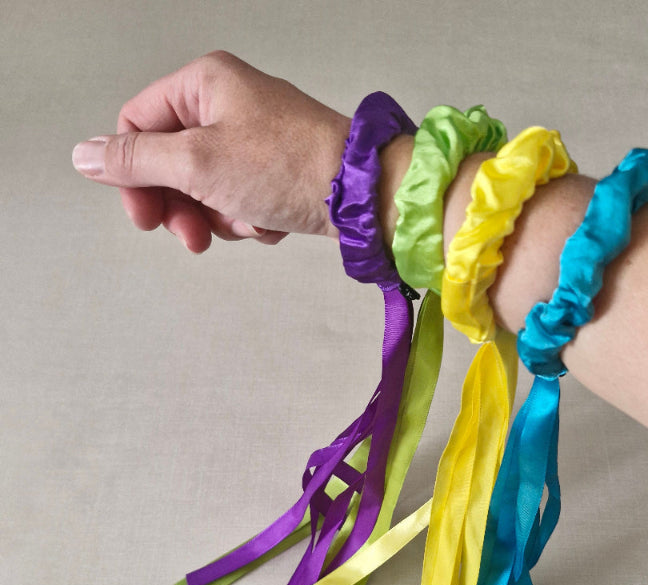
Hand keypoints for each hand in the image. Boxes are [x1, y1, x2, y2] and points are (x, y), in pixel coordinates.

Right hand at [72, 51, 351, 251]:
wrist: (361, 194)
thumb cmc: (287, 165)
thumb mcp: (197, 162)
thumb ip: (137, 160)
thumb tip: (85, 155)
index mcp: (204, 84)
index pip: (138, 125)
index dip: (133, 174)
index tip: (144, 216)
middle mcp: (229, 105)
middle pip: (173, 163)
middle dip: (182, 207)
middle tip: (193, 237)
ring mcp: (256, 140)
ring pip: (207, 189)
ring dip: (221, 218)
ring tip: (248, 223)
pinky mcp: (278, 171)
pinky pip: (242, 201)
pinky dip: (251, 220)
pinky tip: (272, 222)